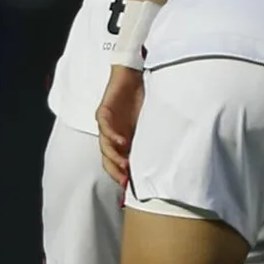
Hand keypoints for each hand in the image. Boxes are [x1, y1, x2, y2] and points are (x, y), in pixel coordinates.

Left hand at [96, 65, 143, 186]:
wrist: (132, 75)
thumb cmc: (142, 99)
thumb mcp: (147, 122)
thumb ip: (146, 138)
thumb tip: (159, 157)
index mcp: (120, 139)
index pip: (117, 162)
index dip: (121, 174)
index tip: (130, 187)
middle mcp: (110, 134)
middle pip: (108, 158)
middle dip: (116, 170)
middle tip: (126, 180)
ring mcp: (106, 124)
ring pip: (105, 146)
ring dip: (114, 157)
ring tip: (124, 165)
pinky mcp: (103, 112)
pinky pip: (105, 127)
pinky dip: (113, 136)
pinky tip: (122, 142)